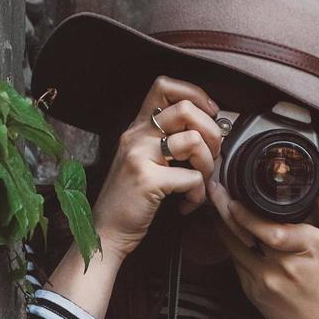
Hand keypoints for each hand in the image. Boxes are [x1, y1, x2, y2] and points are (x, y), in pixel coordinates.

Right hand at [91, 75, 223, 263]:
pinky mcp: (147, 180)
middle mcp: (136, 135)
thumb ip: (167, 142)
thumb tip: (209, 132)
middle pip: (186, 108)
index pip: (165, 87)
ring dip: (208, 164)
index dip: (196, 94)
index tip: (210, 115)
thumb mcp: (143, 161)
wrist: (106, 232)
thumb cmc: (129, 201)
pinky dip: (198, 194)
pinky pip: (191, 177)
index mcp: (137, 128)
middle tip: (212, 154)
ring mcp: (139, 156)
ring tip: (200, 181)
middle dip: (212, 132)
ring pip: (193, 140)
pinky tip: (188, 203)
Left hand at [207, 164, 318, 318]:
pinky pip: (235, 262)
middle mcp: (281, 266)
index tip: (233, 197)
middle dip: (225, 209)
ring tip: (216, 203)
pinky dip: (230, 244)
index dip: (247, 215)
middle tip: (215, 189)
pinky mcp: (251, 291)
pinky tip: (228, 229)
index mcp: (306, 249)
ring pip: (233, 247)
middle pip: (244, 234)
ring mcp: (262, 281)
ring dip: (223, 224)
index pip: (270, 230)